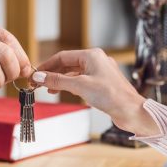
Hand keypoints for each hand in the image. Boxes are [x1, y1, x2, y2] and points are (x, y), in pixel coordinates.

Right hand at [31, 49, 158, 135]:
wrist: (131, 111)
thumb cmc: (111, 96)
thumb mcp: (80, 86)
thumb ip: (58, 80)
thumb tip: (40, 77)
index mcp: (92, 55)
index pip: (63, 56)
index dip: (47, 65)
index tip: (36, 74)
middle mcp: (97, 61)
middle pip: (68, 64)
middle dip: (53, 74)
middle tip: (39, 83)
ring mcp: (100, 72)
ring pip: (75, 73)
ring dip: (61, 81)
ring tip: (49, 90)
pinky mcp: (103, 84)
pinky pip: (82, 81)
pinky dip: (71, 86)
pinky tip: (65, 92)